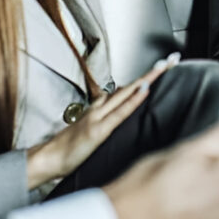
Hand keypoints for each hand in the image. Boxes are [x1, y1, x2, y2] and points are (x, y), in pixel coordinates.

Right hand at [26, 54, 177, 189]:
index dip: (145, 78)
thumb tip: (119, 116)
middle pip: (131, 86)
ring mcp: (99, 117)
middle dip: (152, 73)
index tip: (162, 68)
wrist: (46, 159)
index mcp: (99, 110)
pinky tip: (145, 90)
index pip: (127, 90)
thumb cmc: (67, 151)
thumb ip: (103, 123)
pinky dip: (133, 100)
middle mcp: (100, 108)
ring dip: (147, 79)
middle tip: (171, 60)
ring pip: (127, 93)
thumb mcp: (89, 133)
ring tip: (164, 67)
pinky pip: (120, 112)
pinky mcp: (98, 130)